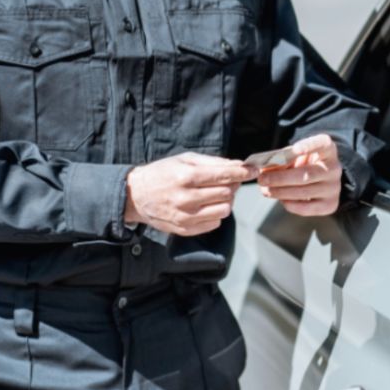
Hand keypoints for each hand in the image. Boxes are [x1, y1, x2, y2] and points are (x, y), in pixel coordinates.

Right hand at [125, 152, 257, 235]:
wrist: (135, 196)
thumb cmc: (162, 173)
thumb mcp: (184, 159)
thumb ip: (213, 162)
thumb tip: (238, 165)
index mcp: (186, 177)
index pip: (224, 175)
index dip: (243, 172)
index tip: (254, 169)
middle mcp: (186, 198)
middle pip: (227, 193)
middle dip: (234, 185)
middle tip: (229, 180)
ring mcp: (186, 217)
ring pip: (224, 210)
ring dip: (226, 201)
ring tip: (217, 193)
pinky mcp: (185, 229)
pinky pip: (214, 223)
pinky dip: (216, 214)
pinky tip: (206, 205)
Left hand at [256, 134, 342, 216]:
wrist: (321, 180)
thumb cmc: (303, 163)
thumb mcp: (295, 156)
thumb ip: (282, 160)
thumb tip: (265, 171)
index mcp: (328, 149)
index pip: (322, 144)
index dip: (309, 146)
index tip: (295, 149)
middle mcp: (334, 168)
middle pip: (306, 174)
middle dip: (280, 178)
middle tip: (262, 179)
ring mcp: (334, 187)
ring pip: (304, 192)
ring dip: (281, 192)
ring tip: (265, 190)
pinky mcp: (330, 205)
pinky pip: (307, 207)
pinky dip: (290, 204)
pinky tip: (280, 199)